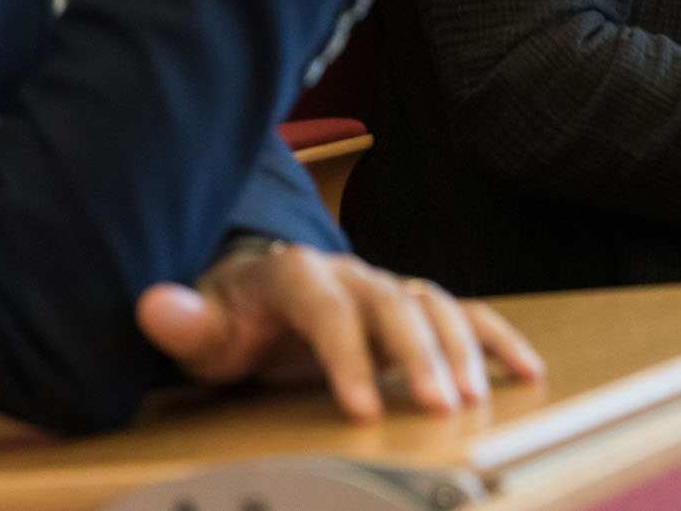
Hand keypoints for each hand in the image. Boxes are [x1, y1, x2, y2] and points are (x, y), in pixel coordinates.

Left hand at [137, 242, 544, 419]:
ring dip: (460, 349)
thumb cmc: (232, 316)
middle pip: (392, 304)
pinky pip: (465, 312)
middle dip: (417, 356)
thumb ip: (183, 320)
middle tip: (439, 406)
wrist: (257, 292)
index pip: (325, 309)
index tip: (358, 408)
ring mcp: (387, 286)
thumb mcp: (202, 327)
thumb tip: (154, 303)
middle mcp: (351, 273)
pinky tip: (526, 369)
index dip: (344, 356)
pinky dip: (496, 335)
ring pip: (434, 305)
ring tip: (473, 399)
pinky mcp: (413, 306)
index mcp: (296, 275)